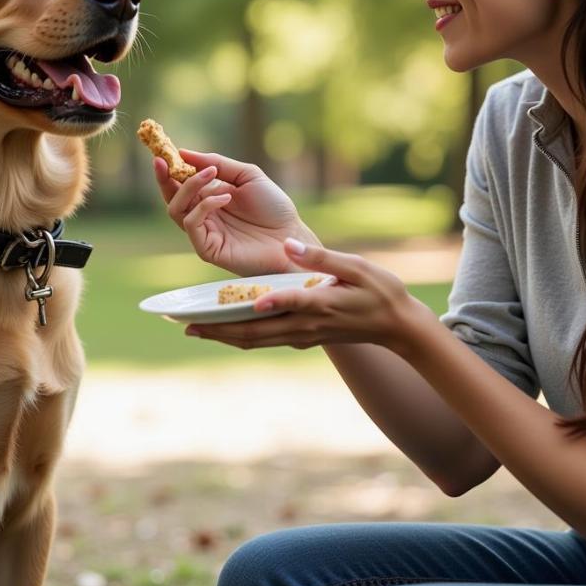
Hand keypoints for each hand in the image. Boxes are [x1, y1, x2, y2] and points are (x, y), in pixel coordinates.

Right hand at [153, 149, 319, 275]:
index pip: (180, 183)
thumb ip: (217, 163)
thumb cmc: (274, 207)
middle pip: (170, 197)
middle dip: (164, 177)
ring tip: (211, 174)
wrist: (291, 236)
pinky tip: (225, 197)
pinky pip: (191, 224)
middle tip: (163, 160)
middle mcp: (203, 214)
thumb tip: (183, 152)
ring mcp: (204, 233)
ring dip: (189, 187)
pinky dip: (204, 206)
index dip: (169, 168)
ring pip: (175, 209)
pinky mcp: (208, 249)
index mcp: (209, 197)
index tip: (162, 151)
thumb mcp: (247, 175)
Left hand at [185, 238, 428, 353]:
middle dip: (219, 330)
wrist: (399, 327)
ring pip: (256, 340)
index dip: (262, 303)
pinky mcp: (304, 337)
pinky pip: (265, 339)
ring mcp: (304, 335)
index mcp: (320, 304)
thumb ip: (322, 258)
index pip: (285, 304)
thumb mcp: (358, 267)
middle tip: (186, 326)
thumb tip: (289, 244)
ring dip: (224, 336)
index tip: (238, 301)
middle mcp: (306, 325)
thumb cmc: (382, 292)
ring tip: (195, 329)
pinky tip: (226, 327)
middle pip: (255, 333)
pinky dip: (241, 335)